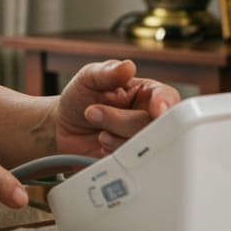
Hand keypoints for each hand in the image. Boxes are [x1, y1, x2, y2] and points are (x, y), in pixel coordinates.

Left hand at [53, 60, 179, 159]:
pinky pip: (131, 164)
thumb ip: (107, 72)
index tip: (156, 110)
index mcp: (147, 93)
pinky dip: (112, 156)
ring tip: (98, 130)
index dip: (165, 104)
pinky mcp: (131, 162)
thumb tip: (127, 66)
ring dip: (114, 139)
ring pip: (143, 146)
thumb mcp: (88, 78)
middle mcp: (149, 117)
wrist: (63, 127)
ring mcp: (141, 141)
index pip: (167, 97)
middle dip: (120, 121)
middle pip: (154, 125)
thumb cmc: (80, 97)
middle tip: (93, 113)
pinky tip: (101, 146)